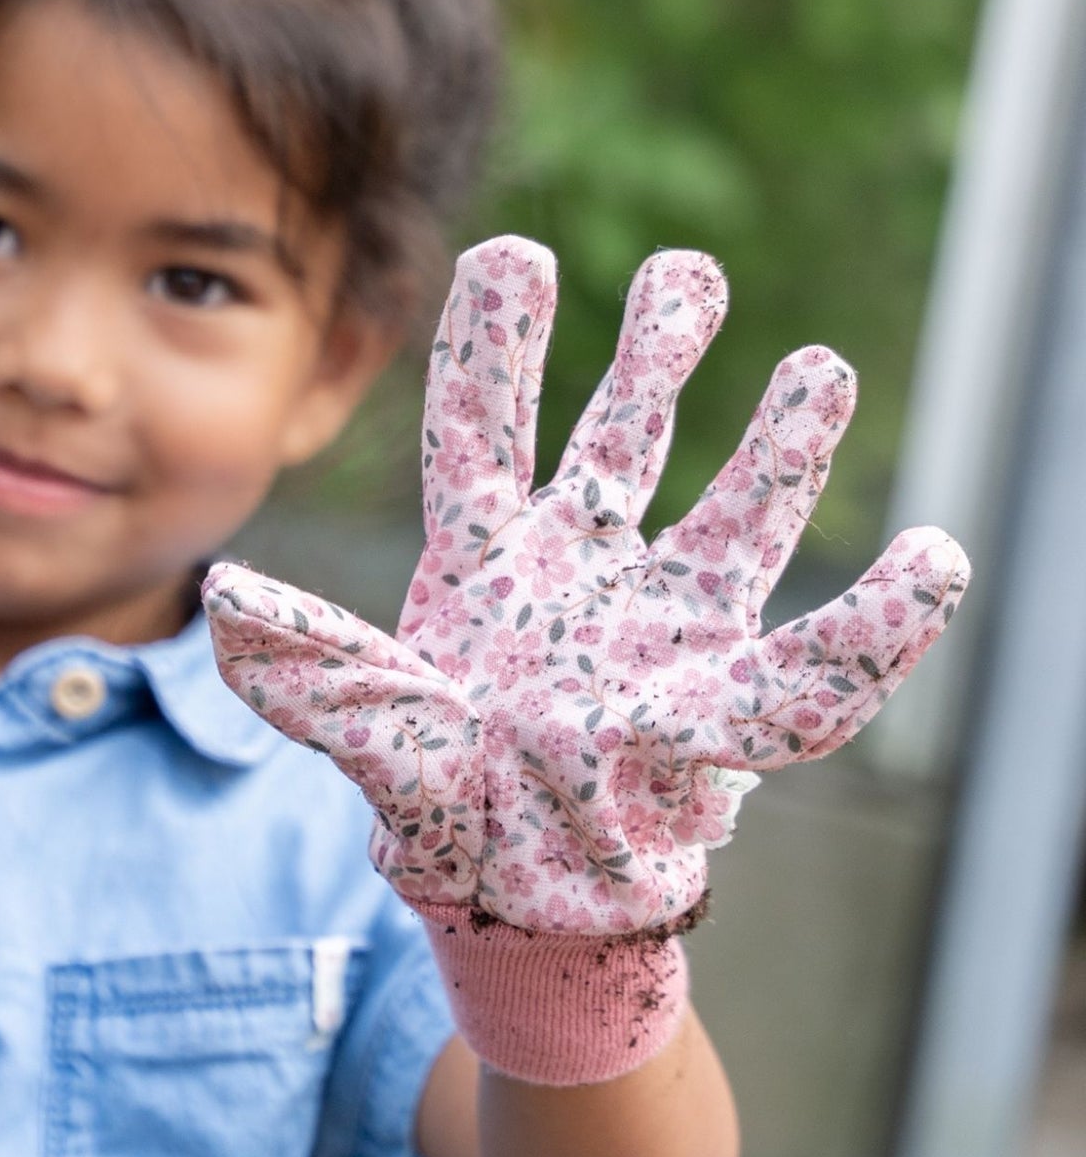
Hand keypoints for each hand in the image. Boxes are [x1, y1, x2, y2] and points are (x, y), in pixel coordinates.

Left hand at [205, 238, 967, 937]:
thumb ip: (315, 669)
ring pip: (725, 512)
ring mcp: (654, 622)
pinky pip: (811, 657)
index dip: (496, 344)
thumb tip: (227, 600)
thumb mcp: (375, 732)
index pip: (482, 427)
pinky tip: (929, 563)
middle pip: (618, 439)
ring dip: (777, 447)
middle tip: (688, 270)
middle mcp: (574, 570)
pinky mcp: (720, 692)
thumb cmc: (443, 812)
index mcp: (481, 562)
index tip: (515, 251)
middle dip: (653, 356)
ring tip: (820, 365)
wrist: (521, 906)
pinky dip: (875, 622)